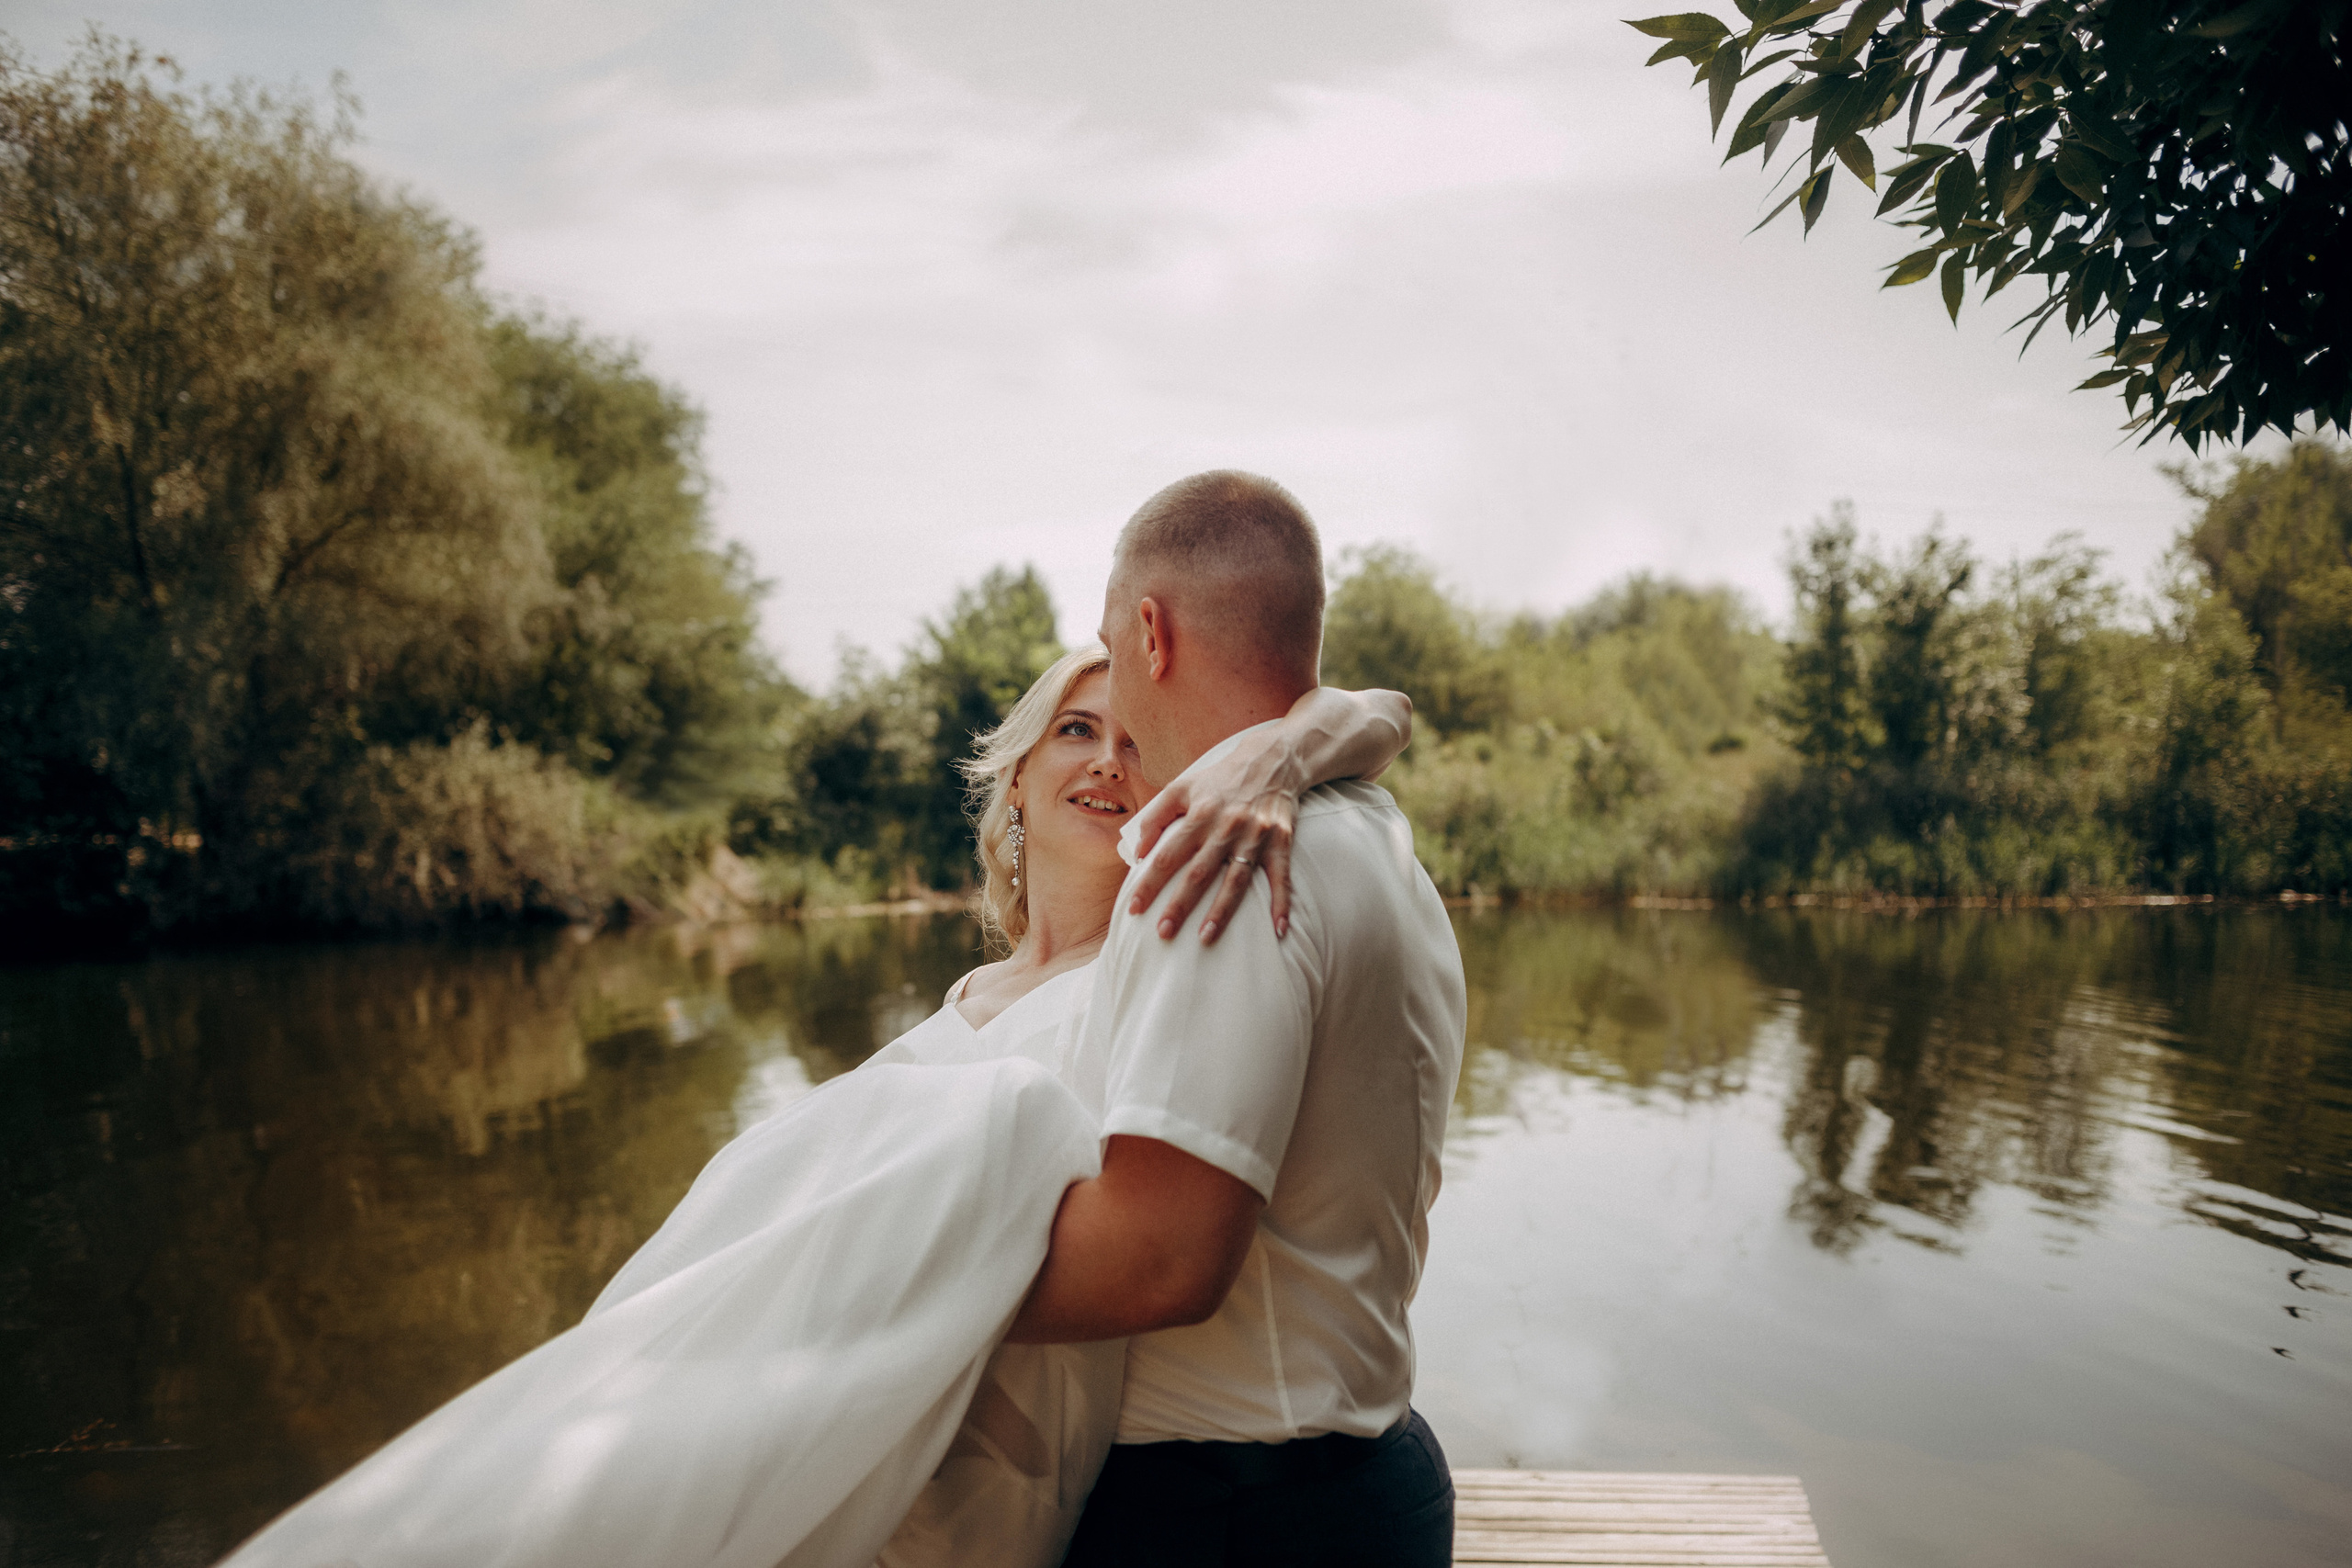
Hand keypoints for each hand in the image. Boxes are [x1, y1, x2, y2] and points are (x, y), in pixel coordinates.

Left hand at [1126, 757, 1299, 944]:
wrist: (1272, 759)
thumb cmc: (1219, 778)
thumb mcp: (1181, 787)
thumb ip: (1155, 817)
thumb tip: (1136, 853)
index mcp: (1199, 814)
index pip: (1168, 855)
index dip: (1150, 882)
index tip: (1134, 909)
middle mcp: (1226, 827)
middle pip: (1199, 872)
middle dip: (1180, 904)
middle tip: (1163, 933)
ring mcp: (1256, 836)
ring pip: (1237, 879)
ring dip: (1222, 911)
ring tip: (1206, 938)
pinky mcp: (1281, 841)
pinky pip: (1282, 876)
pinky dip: (1282, 903)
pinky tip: (1279, 930)